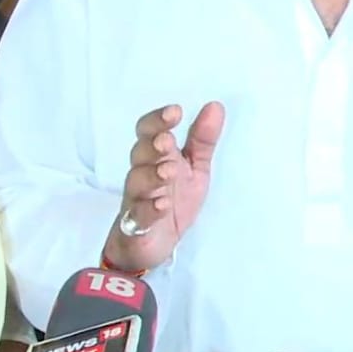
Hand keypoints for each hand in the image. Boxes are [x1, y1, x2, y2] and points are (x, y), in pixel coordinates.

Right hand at [101, 102, 224, 273]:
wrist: (150, 245)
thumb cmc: (173, 200)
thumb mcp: (195, 169)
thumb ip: (203, 140)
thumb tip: (215, 106)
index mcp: (156, 156)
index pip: (149, 130)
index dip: (158, 120)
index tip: (175, 111)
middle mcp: (143, 173)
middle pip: (140, 152)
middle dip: (152, 145)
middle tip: (166, 141)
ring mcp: (138, 198)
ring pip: (137, 181)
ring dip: (152, 175)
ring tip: (168, 172)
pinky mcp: (136, 225)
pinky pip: (138, 215)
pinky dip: (149, 209)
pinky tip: (161, 204)